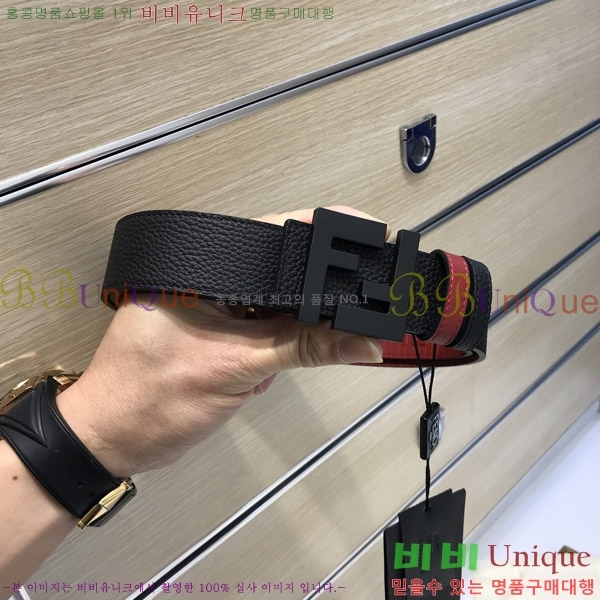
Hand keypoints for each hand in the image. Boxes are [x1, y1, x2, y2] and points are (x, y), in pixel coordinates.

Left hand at [57, 206, 386, 477]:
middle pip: (286, 270)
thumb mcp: (234, 367)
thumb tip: (361, 340)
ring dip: (291, 333)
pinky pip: (267, 329)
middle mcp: (210, 278)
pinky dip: (276, 350)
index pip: (277, 238)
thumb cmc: (148, 398)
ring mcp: (217, 305)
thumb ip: (302, 348)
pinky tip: (255, 374)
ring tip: (259, 365)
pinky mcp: (221, 330)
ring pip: (281, 303)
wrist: (113, 440)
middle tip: (313, 328)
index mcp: (202, 267)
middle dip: (312, 299)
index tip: (368, 248)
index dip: (326, 241)